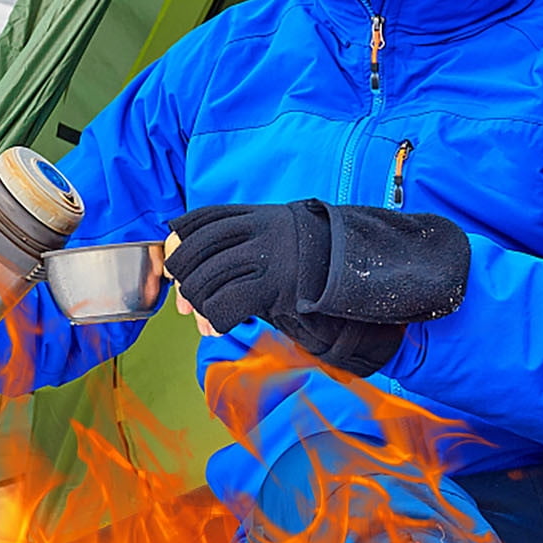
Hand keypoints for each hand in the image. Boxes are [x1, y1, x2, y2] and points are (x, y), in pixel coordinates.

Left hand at [166, 199, 470, 373]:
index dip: (180, 238)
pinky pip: (228, 304)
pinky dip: (216, 319)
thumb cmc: (326, 258)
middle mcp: (260, 230)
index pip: (204, 218)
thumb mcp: (287, 237)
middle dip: (182, 275)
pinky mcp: (278, 285)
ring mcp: (269, 256)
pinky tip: (221, 328)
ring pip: (208, 280)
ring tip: (204, 319)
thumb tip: (214, 267)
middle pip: (198, 249)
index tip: (172, 258)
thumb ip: (254, 243)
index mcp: (260, 215)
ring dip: (199, 304)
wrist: (370, 267)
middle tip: (182, 299)